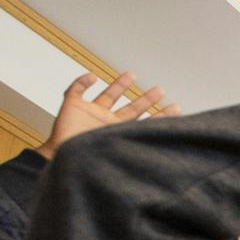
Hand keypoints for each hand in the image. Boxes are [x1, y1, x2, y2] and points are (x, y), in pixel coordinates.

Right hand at [39, 72, 177, 158]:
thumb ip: (139, 148)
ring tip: (132, 75)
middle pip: (131, 108)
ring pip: (108, 95)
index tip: (177, 108)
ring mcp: (90, 113)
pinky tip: (92, 77)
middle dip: (146, 99)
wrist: (63, 162)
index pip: (146, 123)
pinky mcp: (72, 106)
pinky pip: (76, 89)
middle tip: (160, 90)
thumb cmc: (88, 163)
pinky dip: (83, 81)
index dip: (160, 116)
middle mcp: (107, 123)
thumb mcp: (119, 153)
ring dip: (119, 85)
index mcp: (120, 134)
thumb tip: (169, 149)